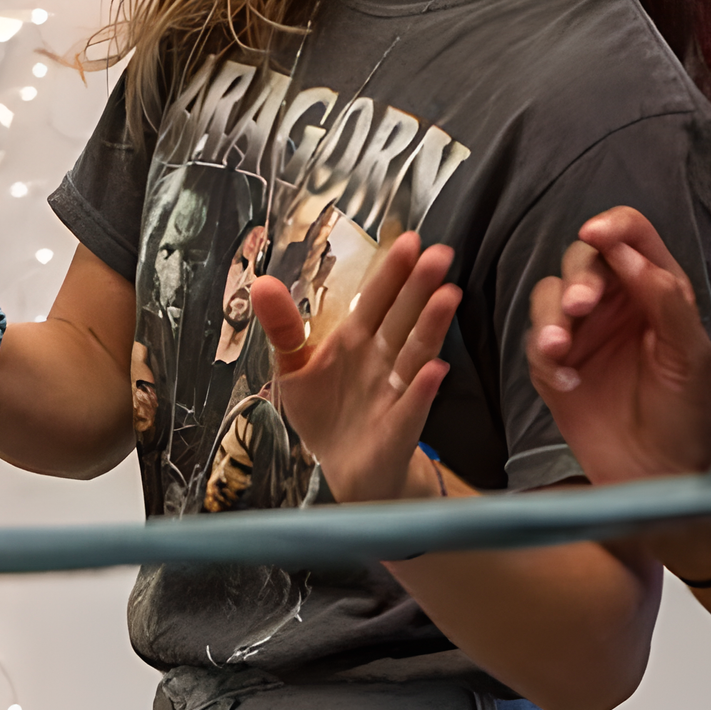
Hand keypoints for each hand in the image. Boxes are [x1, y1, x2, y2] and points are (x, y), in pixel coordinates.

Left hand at [253, 232, 454, 504]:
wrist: (344, 468)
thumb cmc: (326, 413)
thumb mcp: (294, 367)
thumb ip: (283, 327)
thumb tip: (262, 283)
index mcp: (355, 341)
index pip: (376, 299)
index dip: (391, 272)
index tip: (408, 241)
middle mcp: (380, 360)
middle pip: (402, 318)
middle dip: (420, 288)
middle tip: (439, 256)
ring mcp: (394, 391)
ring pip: (415, 353)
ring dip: (432, 326)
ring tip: (448, 296)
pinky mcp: (399, 427)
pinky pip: (413, 405)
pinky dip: (424, 389)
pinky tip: (435, 370)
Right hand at [525, 207, 710, 487]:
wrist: (659, 474)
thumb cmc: (684, 416)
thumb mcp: (688, 354)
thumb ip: (665, 299)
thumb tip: (631, 256)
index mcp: (656, 290)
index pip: (632, 236)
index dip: (613, 226)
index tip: (597, 234)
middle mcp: (616, 304)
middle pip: (584, 260)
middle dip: (580, 278)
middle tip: (584, 305)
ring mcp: (583, 333)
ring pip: (550, 295)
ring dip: (552, 314)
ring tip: (561, 346)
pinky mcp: (554, 365)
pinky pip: (535, 342)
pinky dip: (544, 355)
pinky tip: (565, 380)